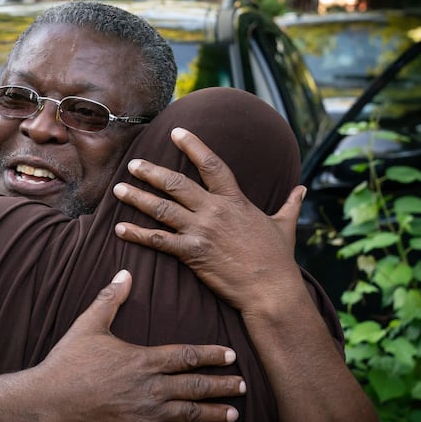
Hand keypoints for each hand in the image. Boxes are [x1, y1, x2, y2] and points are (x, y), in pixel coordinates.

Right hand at [38, 269, 244, 421]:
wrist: (49, 403)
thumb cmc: (68, 362)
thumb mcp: (89, 325)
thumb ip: (110, 299)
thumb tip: (125, 273)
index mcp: (144, 360)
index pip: (188, 356)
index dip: (212, 356)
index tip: (231, 356)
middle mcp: (151, 387)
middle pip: (196, 387)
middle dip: (223, 386)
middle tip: (243, 386)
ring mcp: (145, 413)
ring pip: (188, 414)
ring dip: (212, 414)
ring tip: (233, 415)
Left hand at [112, 127, 306, 311]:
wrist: (271, 289)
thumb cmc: (278, 260)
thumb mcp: (285, 226)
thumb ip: (289, 204)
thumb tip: (301, 190)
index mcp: (235, 200)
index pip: (212, 165)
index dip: (193, 146)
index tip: (176, 132)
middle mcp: (215, 211)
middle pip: (176, 183)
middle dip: (152, 172)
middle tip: (133, 164)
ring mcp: (201, 231)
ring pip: (162, 208)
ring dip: (137, 198)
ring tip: (118, 190)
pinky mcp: (192, 254)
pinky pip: (158, 241)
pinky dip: (137, 234)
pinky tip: (119, 229)